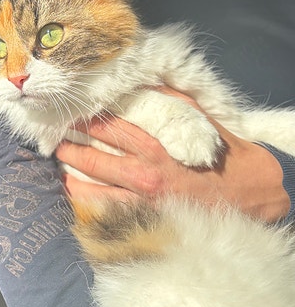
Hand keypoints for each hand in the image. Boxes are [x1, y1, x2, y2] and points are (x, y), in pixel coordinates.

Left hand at [56, 88, 289, 222]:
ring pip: (90, 186)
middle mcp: (144, 175)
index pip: (108, 127)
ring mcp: (140, 202)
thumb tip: (141, 86)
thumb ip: (169, 102)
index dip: (84, 118)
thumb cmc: (224, 156)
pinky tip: (73, 189)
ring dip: (70, 171)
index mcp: (156, 147)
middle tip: (54, 134)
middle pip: (92, 155)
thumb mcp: (200, 121)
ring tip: (59, 159)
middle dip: (69, 143)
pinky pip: (102, 212)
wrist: (252, 197)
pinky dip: (83, 199)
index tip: (69, 111)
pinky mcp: (143, 221)